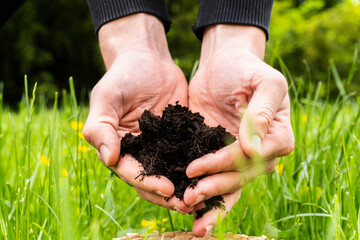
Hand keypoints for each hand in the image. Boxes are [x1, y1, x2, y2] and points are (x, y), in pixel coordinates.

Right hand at [83, 14, 191, 213]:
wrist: (148, 59)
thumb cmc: (123, 76)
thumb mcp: (107, 97)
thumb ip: (101, 127)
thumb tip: (108, 159)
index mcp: (119, 148)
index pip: (131, 172)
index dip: (148, 182)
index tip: (167, 189)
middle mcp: (140, 152)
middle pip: (152, 180)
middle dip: (169, 194)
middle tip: (189, 202)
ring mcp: (161, 146)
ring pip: (172, 173)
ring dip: (186, 187)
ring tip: (204, 196)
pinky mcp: (180, 137)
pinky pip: (190, 155)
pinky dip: (200, 167)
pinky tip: (215, 173)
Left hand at [184, 25, 294, 235]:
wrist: (223, 64)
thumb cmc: (246, 68)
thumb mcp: (263, 81)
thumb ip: (263, 111)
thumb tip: (254, 149)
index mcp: (276, 136)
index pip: (255, 157)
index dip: (228, 163)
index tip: (201, 165)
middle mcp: (260, 152)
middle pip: (240, 176)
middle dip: (215, 187)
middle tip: (190, 196)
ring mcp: (236, 155)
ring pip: (226, 183)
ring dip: (208, 198)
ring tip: (185, 207)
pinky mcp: (215, 153)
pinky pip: (209, 175)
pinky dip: (199, 189)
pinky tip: (182, 202)